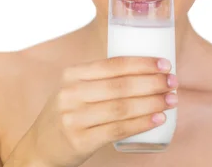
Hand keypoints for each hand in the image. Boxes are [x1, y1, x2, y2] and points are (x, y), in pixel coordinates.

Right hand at [7, 56, 177, 166]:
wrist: (38, 149)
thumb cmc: (67, 115)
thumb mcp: (74, 90)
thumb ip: (100, 80)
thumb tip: (146, 71)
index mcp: (72, 74)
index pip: (113, 64)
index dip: (142, 63)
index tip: (164, 63)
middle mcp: (71, 93)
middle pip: (121, 85)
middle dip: (152, 82)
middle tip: (173, 82)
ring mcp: (74, 117)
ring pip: (122, 107)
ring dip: (152, 102)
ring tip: (171, 99)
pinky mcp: (80, 140)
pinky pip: (117, 129)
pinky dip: (141, 123)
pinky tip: (158, 119)